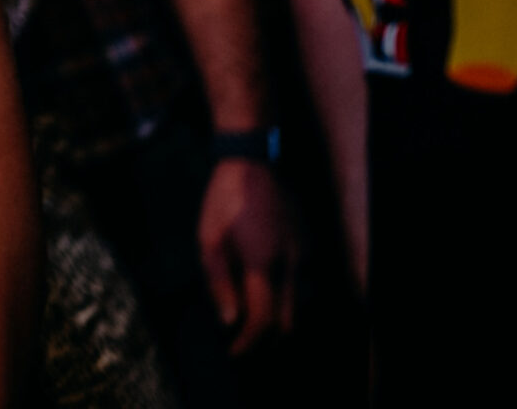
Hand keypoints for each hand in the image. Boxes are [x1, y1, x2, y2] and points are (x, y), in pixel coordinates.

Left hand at [197, 157, 299, 353]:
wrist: (252, 163)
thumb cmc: (224, 201)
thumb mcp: (209, 241)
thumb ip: (219, 283)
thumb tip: (229, 322)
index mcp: (264, 263)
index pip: (264, 319)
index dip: (249, 343)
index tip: (234, 353)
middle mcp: (292, 264)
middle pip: (288, 321)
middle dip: (266, 340)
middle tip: (241, 345)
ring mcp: (305, 256)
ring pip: (298, 305)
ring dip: (276, 320)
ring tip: (248, 321)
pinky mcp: (308, 248)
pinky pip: (299, 285)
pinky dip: (283, 299)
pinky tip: (262, 294)